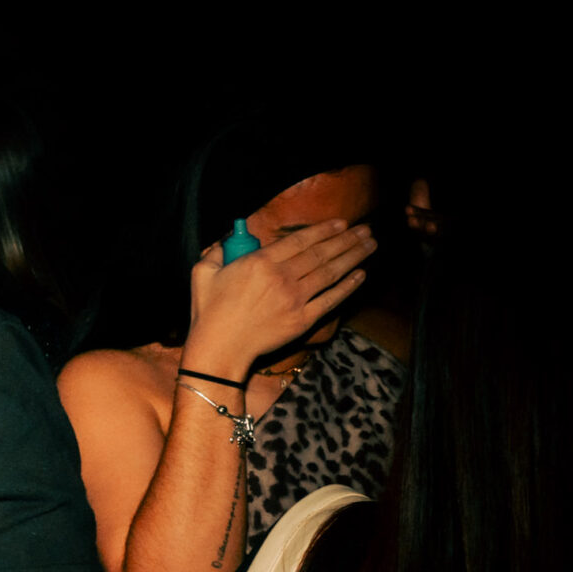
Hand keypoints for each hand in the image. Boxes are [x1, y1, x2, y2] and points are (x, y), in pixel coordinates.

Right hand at [183, 218, 374, 375]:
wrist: (220, 348)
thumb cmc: (208, 312)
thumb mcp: (202, 273)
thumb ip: (216, 251)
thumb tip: (228, 240)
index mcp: (260, 262)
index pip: (300, 240)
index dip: (323, 230)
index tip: (340, 223)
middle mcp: (282, 277)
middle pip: (321, 253)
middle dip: (346, 239)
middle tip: (365, 229)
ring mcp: (295, 299)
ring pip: (331, 273)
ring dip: (353, 257)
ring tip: (369, 245)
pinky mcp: (302, 320)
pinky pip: (331, 300)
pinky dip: (348, 287)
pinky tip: (361, 275)